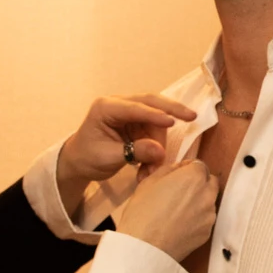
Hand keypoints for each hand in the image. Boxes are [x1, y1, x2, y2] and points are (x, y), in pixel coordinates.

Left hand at [56, 94, 197, 215]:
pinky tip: (149, 167)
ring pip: (156, 120)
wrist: (79, 163)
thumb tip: (160, 151)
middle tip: (193, 117)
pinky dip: (157, 148)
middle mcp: (119, 105)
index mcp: (106, 108)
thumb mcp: (107, 158)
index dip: (154, 114)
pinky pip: (154, 132)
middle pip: (151, 102)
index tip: (173, 122)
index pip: (134, 108)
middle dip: (172, 110)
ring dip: (160, 144)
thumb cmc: (87, 158)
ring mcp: (130, 113)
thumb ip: (133, 152)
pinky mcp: (137, 123)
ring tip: (152, 170)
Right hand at [119, 159, 217, 261]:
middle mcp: (207, 194)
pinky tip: (181, 224)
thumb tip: (180, 169)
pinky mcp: (208, 233)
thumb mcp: (149, 181)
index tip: (176, 176)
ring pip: (209, 201)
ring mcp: (210, 215)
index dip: (187, 169)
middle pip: (210, 181)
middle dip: (198, 182)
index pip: (199, 165)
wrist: (145, 248)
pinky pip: (206, 219)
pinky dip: (198, 218)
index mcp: (194, 177)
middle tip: (180, 191)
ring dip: (200, 200)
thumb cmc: (142, 211)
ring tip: (179, 210)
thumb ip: (169, 169)